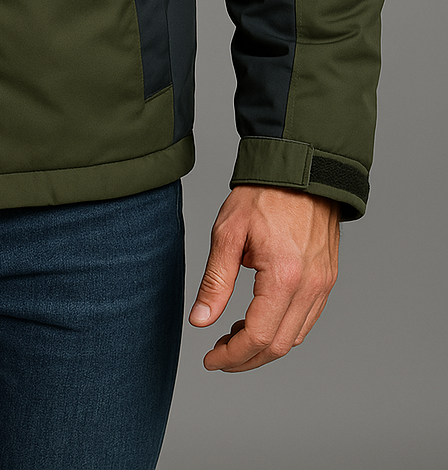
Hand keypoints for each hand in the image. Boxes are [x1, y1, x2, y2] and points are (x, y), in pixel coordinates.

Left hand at [189, 185, 339, 371]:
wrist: (300, 168)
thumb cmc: (263, 193)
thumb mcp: (227, 232)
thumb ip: (215, 281)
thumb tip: (200, 321)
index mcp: (284, 277)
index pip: (259, 337)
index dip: (232, 355)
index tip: (210, 360)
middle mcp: (310, 287)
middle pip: (279, 346)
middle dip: (246, 358)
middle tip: (219, 355)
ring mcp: (323, 284)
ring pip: (296, 337)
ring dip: (265, 346)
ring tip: (233, 336)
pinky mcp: (327, 278)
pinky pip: (307, 319)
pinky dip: (283, 330)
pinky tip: (259, 319)